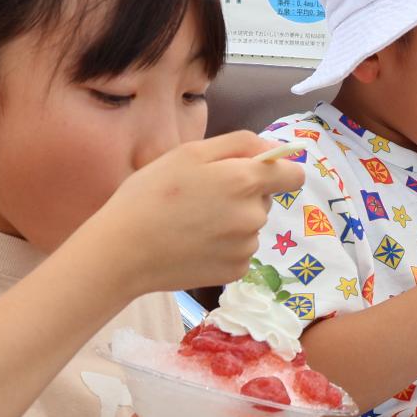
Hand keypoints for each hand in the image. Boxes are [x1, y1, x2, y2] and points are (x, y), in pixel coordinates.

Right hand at [85, 131, 306, 296]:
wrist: (123, 250)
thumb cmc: (151, 193)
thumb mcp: (189, 153)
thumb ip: (238, 144)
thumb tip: (272, 150)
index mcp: (245, 181)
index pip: (293, 175)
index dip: (277, 171)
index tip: (256, 173)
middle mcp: (254, 215)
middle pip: (264, 199)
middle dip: (242, 194)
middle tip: (201, 196)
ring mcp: (247, 247)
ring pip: (251, 226)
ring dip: (232, 221)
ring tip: (192, 222)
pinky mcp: (236, 271)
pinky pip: (240, 251)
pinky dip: (224, 247)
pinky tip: (194, 244)